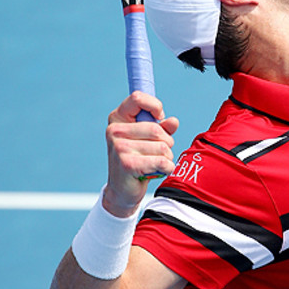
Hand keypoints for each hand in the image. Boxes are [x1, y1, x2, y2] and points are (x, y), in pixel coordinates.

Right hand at [103, 92, 178, 215]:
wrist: (122, 191)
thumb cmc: (138, 160)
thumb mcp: (149, 139)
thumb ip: (162, 128)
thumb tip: (173, 121)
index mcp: (118, 119)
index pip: (137, 97)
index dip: (154, 105)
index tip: (159, 117)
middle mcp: (115, 131)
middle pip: (157, 129)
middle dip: (166, 142)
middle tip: (156, 153)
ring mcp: (119, 147)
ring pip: (163, 146)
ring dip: (167, 158)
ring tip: (154, 164)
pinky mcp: (127, 163)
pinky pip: (162, 161)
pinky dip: (167, 168)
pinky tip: (157, 172)